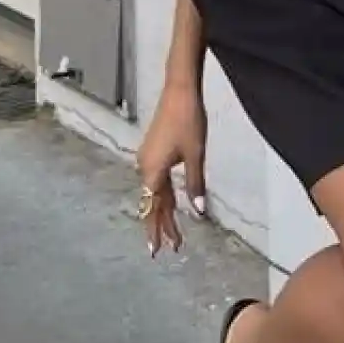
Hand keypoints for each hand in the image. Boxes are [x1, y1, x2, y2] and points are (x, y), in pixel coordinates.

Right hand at [135, 81, 207, 257]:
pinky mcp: (153, 151)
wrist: (179, 91)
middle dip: (163, 225)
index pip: (152, 208)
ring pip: (156, 192)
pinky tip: (170, 203)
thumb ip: (195, 185)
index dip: (155, 230)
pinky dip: (164, 195)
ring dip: (164, 211)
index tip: (157, 251)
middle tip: (174, 247)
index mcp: (152, 170)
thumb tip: (198, 212)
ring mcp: (147, 158)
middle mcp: (145, 166)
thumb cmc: (188, 121)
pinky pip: (157, 180)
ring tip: (175, 232)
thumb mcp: (195, 155)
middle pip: (153, 202)